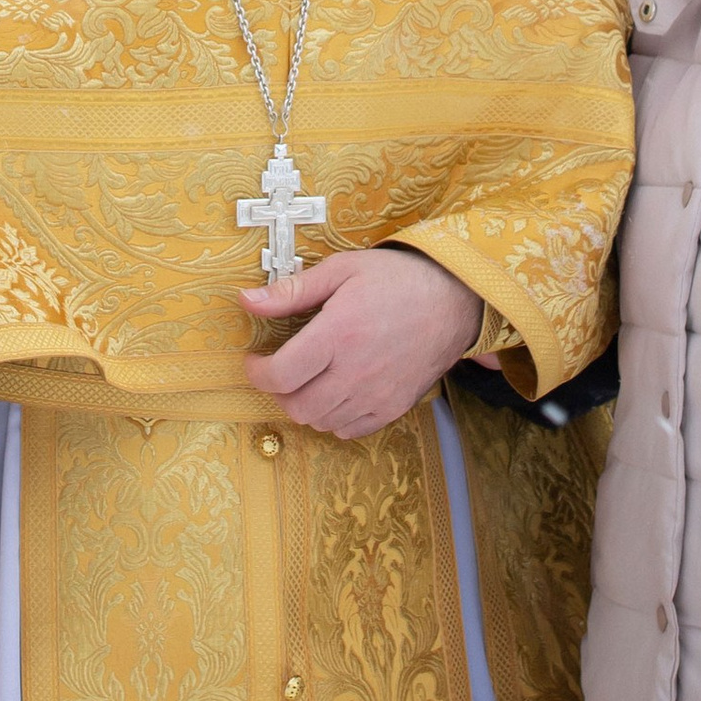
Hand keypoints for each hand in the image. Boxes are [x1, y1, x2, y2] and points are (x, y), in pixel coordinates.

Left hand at [236, 245, 482, 439]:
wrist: (453, 300)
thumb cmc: (396, 279)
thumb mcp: (341, 270)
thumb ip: (291, 291)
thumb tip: (246, 300)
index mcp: (338, 334)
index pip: (280, 375)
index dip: (257, 373)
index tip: (255, 361)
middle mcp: (356, 371)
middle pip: (296, 406)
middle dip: (278, 391)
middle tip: (281, 369)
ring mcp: (376, 395)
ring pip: (319, 421)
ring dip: (304, 404)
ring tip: (309, 378)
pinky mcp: (392, 408)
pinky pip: (348, 430)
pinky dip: (332, 418)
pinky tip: (335, 391)